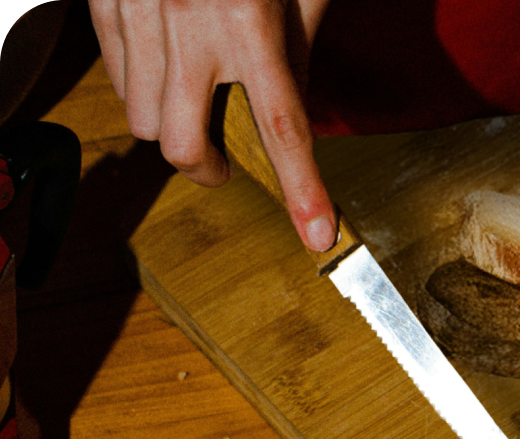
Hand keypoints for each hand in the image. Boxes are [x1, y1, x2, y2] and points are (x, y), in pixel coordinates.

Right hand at [88, 0, 336, 250]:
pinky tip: (168, 69)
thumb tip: (293, 113)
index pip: (281, 126)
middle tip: (229, 163)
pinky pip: (114, 75)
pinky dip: (141, 88)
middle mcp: (188, 22)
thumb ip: (298, 49)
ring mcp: (137, 10)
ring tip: (197, 104)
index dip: (302, 189)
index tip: (317, 236)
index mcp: (250, 21)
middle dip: (206, 168)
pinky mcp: (104, 0)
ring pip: (138, 116)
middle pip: (179, 142)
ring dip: (171, 127)